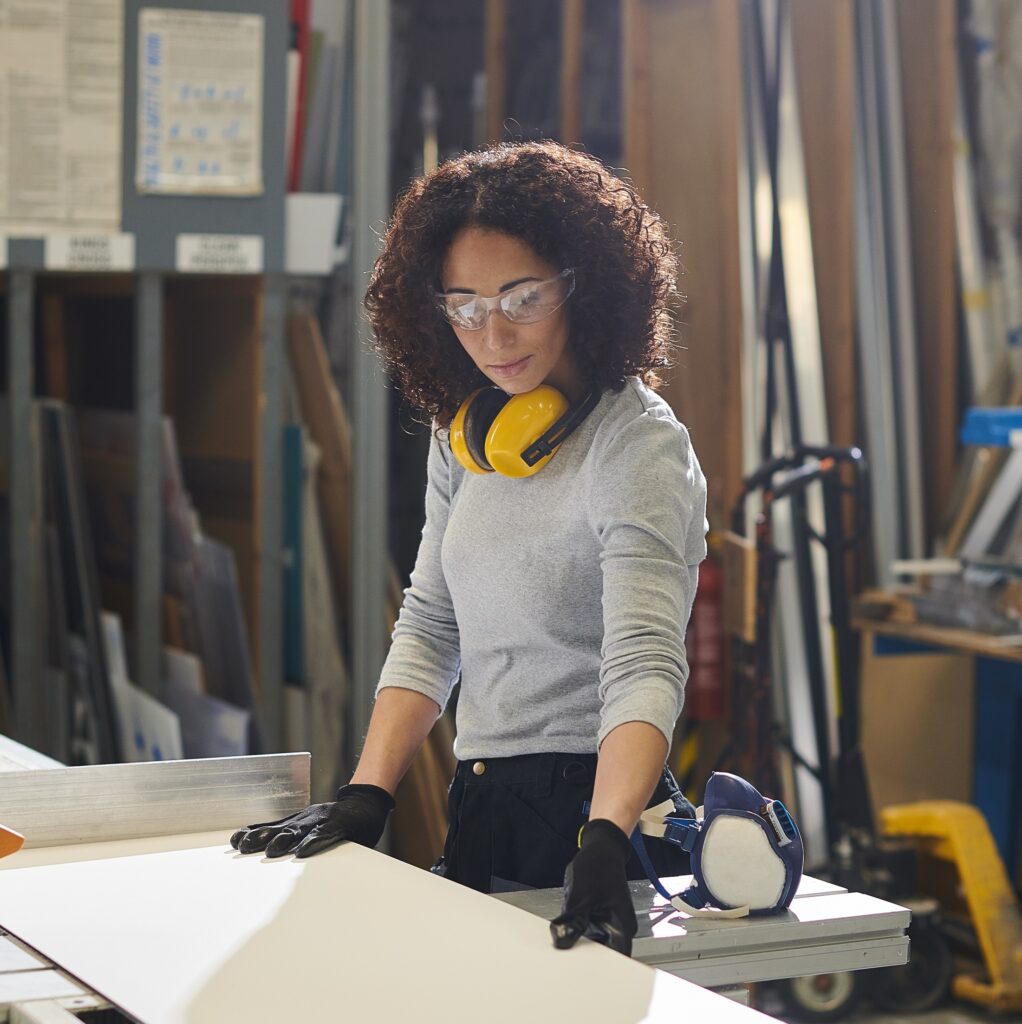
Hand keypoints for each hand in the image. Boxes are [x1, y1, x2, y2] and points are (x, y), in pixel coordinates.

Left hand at [230, 784, 394, 858]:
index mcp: (301, 819)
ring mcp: (323, 820)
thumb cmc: (340, 819)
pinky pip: (325, 835)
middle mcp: (308, 818)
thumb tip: (270, 848)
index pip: (273, 826)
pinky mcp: (340, 825)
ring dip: (284, 840)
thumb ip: (296, 836)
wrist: (368, 802)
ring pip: (300, 830)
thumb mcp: (313, 825)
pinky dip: (313, 842)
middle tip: (242, 847)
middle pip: (281, 828)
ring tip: (270, 850)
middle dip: (261, 836)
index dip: (254, 832)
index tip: (235, 840)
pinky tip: (302, 852)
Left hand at [550, 819, 636, 955]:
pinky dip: (578, 926)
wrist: (600, 847)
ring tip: (567, 929)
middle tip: (566, 950)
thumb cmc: (599, 866)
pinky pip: (588, 928)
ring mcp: (610, 920)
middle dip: (584, 952)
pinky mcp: (601, 915)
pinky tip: (569, 919)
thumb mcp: (581, 897)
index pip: (615, 960)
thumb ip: (573, 922)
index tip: (578, 970)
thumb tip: (561, 940)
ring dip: (579, 937)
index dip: (597, 968)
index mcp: (622, 926)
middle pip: (602, 952)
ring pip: (593, 940)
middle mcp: (620, 926)